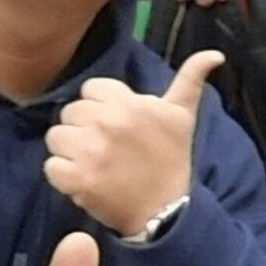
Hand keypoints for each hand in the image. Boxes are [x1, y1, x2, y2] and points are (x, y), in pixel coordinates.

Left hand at [43, 52, 225, 235]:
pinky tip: (82, 180)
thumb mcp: (183, 115)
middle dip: (83, 128)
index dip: (100, 107)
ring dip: (69, 151)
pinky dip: (62, 176)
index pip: (90, 89)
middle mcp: (107, 122)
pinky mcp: (77, 179)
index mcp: (129, 103)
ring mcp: (90, 151)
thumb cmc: (172, 160)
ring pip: (56, 136)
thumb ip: (191, 78)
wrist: (166, 211)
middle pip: (71, 112)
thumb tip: (215, 54)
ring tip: (91, 163)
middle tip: (104, 148)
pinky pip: (50, 166)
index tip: (114, 126)